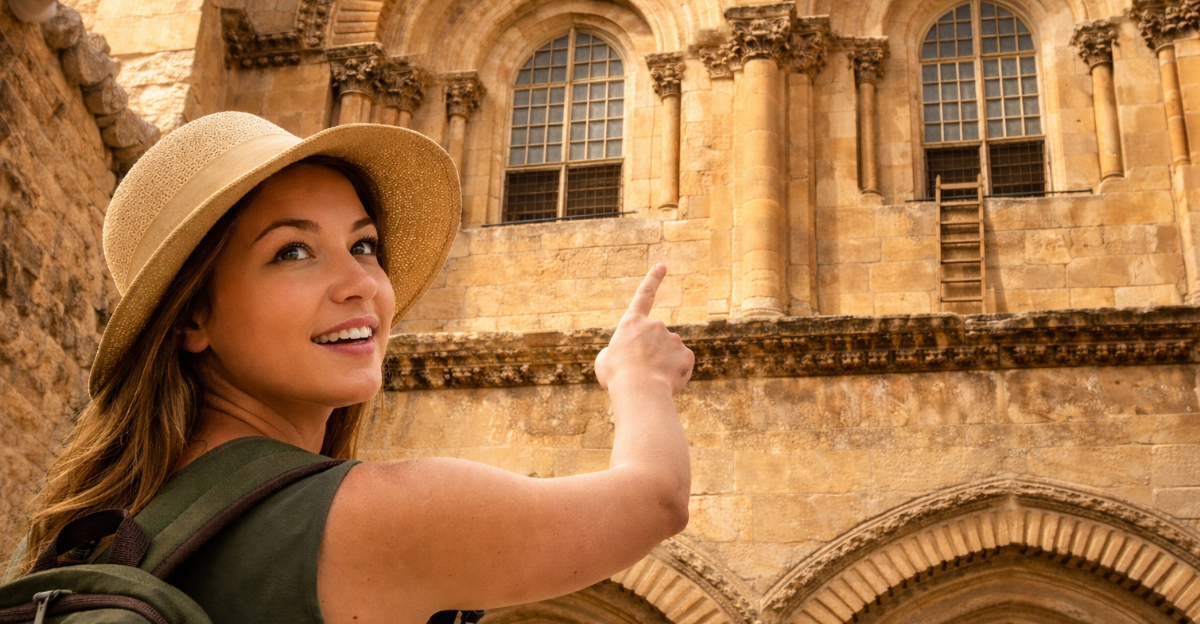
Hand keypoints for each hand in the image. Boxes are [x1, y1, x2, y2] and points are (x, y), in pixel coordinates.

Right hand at [595, 264, 693, 394]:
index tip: (662, 266)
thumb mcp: (605, 362)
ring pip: (669, 353)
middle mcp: (655, 325)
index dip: (653, 279)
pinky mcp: (687, 354)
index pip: (644, 295)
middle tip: (639, 372)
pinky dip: (674, 374)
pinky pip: (681, 365)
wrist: (640, 390)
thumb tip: (627, 356)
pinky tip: (665, 382)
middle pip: (655, 340)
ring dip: (661, 365)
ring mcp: (673, 339)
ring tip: (650, 380)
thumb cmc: (617, 376)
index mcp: (632, 322)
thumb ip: (617, 353)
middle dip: (651, 355)